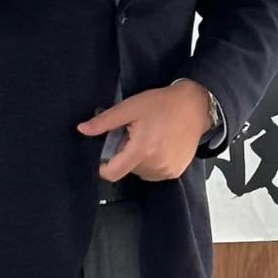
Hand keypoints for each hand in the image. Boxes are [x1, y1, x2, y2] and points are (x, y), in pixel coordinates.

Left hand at [77, 80, 209, 181]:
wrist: (195, 106)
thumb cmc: (162, 104)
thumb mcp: (130, 107)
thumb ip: (105, 121)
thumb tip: (82, 129)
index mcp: (142, 150)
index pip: (112, 173)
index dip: (104, 165)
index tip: (107, 152)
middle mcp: (155, 165)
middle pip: (126, 170)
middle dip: (125, 154)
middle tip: (134, 134)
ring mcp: (167, 171)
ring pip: (140, 172)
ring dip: (139, 159)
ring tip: (149, 138)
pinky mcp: (176, 171)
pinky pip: (155, 173)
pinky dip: (153, 162)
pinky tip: (160, 145)